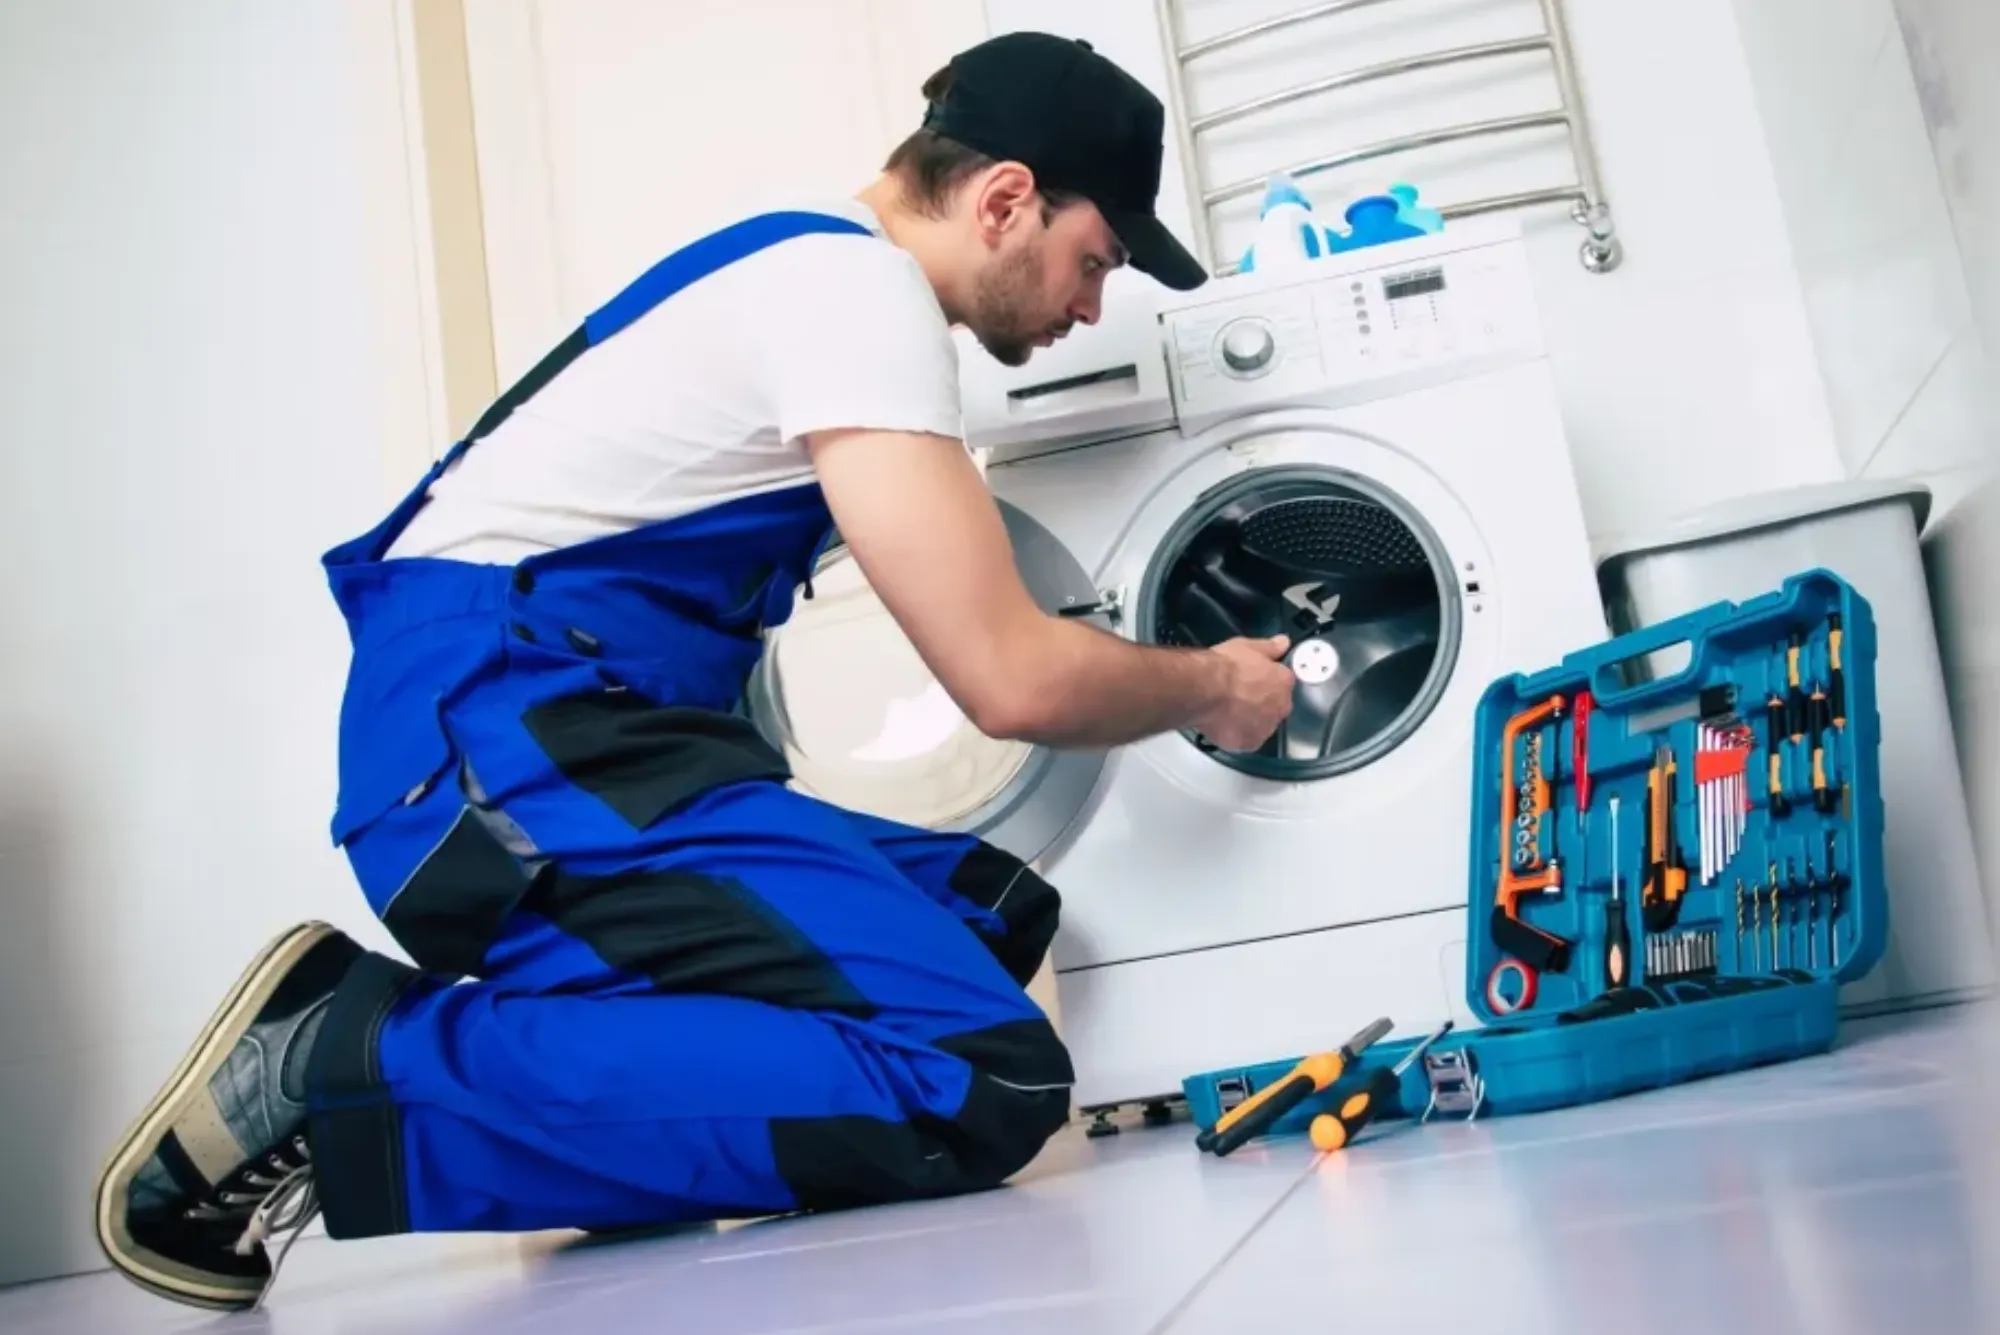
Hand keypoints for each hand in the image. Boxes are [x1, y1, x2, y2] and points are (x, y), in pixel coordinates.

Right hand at [1194, 635, 1295, 751]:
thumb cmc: (1225, 668)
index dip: (1267, 680)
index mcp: (1284, 682)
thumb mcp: (1249, 646)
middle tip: (1240, 694)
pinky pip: (1245, 740)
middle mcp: (1280, 707)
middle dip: (1261, 702)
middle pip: (1275, 706)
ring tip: (1229, 710)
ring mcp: (1264, 728)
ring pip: (1261, 725)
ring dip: (1251, 720)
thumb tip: (1282, 642)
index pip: (1283, 682)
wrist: (1205, 690)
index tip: (1254, 678)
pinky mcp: (1247, 743)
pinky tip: (1223, 724)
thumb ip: (1270, 646)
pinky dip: (1236, 734)